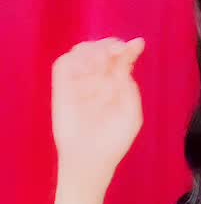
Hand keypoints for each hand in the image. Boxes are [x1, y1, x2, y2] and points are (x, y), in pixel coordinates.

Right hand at [51, 36, 145, 175]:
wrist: (91, 159)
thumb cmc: (114, 141)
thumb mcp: (131, 114)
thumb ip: (129, 88)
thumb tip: (125, 64)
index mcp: (116, 84)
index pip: (121, 59)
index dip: (128, 48)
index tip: (137, 44)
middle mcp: (97, 79)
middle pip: (102, 49)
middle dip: (110, 45)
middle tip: (117, 51)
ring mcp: (78, 82)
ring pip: (82, 50)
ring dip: (93, 50)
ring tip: (102, 63)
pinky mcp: (61, 87)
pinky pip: (64, 64)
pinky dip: (75, 60)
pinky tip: (87, 68)